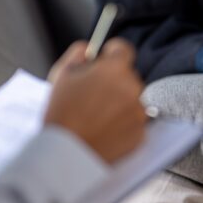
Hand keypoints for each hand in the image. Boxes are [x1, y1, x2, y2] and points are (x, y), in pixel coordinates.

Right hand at [44, 39, 147, 163]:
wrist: (66, 153)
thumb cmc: (61, 113)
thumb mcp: (62, 74)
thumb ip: (78, 53)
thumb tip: (89, 49)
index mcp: (115, 69)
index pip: (123, 49)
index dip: (111, 52)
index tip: (104, 58)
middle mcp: (133, 88)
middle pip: (127, 77)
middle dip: (113, 81)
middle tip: (92, 94)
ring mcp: (139, 112)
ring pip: (132, 100)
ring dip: (119, 102)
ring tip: (95, 116)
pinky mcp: (141, 134)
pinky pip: (133, 122)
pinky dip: (122, 123)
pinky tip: (103, 129)